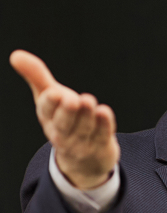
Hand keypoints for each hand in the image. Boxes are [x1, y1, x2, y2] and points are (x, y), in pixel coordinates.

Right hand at [11, 50, 119, 188]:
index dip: (50, 103)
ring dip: (87, 115)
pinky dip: (104, 125)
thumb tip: (16, 55)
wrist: (85, 157)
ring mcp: (82, 142)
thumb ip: (36, 76)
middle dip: (67, 111)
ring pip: (84, 129)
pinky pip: (102, 136)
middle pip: (63, 123)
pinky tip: (104, 112)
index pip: (46, 110)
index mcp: (47, 118)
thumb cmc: (64, 119)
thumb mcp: (49, 97)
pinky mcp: (101, 146)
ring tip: (88, 101)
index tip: (54, 92)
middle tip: (72, 99)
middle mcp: (62, 132)